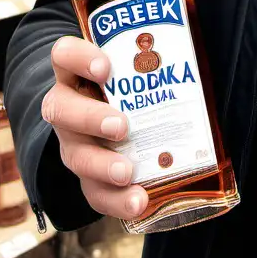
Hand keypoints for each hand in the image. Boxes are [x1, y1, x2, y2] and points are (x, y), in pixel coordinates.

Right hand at [41, 36, 147, 219]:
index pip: (64, 55)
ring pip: (75, 155)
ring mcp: (73, 143)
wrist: (117, 121)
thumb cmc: (133, 84)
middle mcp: (68, 106)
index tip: (105, 68)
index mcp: (77, 72)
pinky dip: (116, 199)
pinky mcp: (86, 176)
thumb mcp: (137, 68)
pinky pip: (93, 192)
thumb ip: (157, 59)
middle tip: (121, 126)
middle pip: (61, 109)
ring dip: (102, 166)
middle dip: (90, 118)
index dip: (79, 59)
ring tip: (127, 173)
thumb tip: (194, 57)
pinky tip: (138, 202)